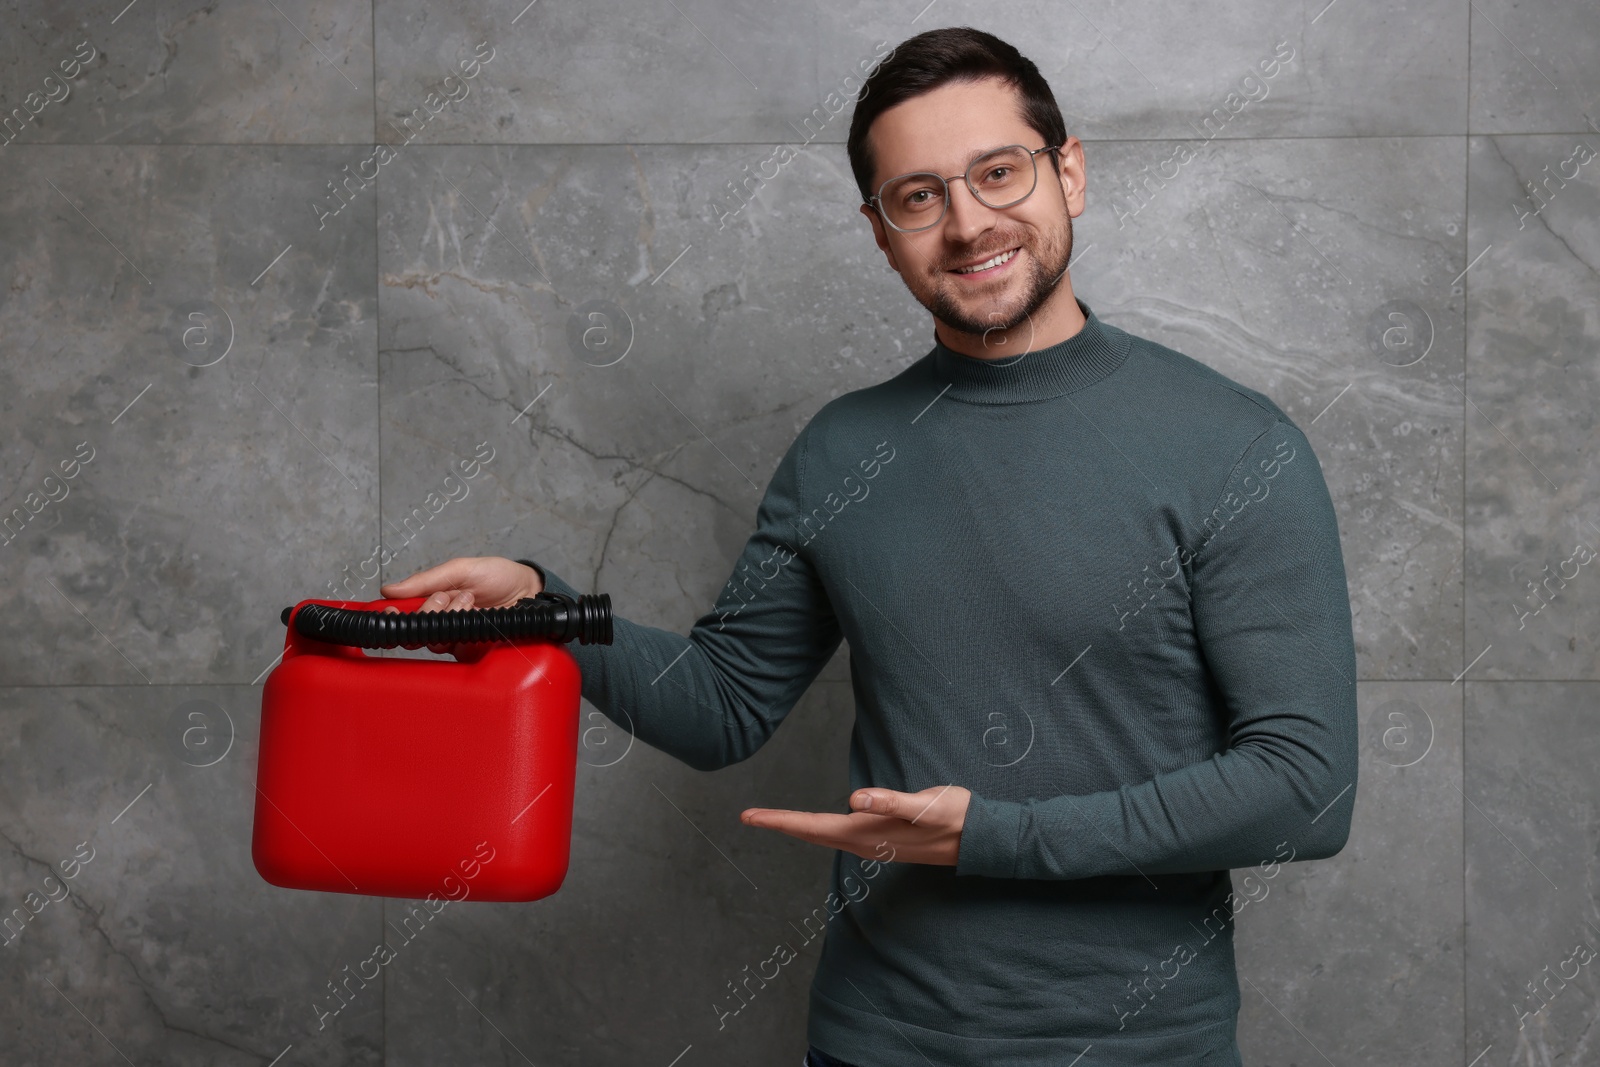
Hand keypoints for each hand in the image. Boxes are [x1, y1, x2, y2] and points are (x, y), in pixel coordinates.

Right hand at [377, 555, 542, 656]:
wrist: (529, 592)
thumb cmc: (498, 576)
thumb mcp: (461, 569)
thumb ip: (427, 579)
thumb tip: (390, 589)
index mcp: (433, 600)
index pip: (403, 613)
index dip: (392, 615)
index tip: (389, 610)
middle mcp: (441, 621)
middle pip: (416, 630)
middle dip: (428, 612)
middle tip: (444, 597)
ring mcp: (456, 638)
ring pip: (435, 641)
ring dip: (450, 617)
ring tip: (470, 601)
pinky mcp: (471, 652)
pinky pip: (456, 651)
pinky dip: (463, 634)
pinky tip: (476, 617)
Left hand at [740, 785, 970, 865]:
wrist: (979, 838)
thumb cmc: (954, 817)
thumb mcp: (925, 806)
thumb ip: (891, 803)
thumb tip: (855, 799)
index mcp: (867, 834)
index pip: (813, 827)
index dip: (780, 821)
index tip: (749, 817)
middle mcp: (864, 842)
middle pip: (812, 832)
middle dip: (780, 823)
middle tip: (747, 816)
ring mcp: (872, 842)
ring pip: (824, 834)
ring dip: (796, 826)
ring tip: (770, 818)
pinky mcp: (881, 837)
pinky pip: (839, 832)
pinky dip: (818, 825)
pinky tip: (814, 822)